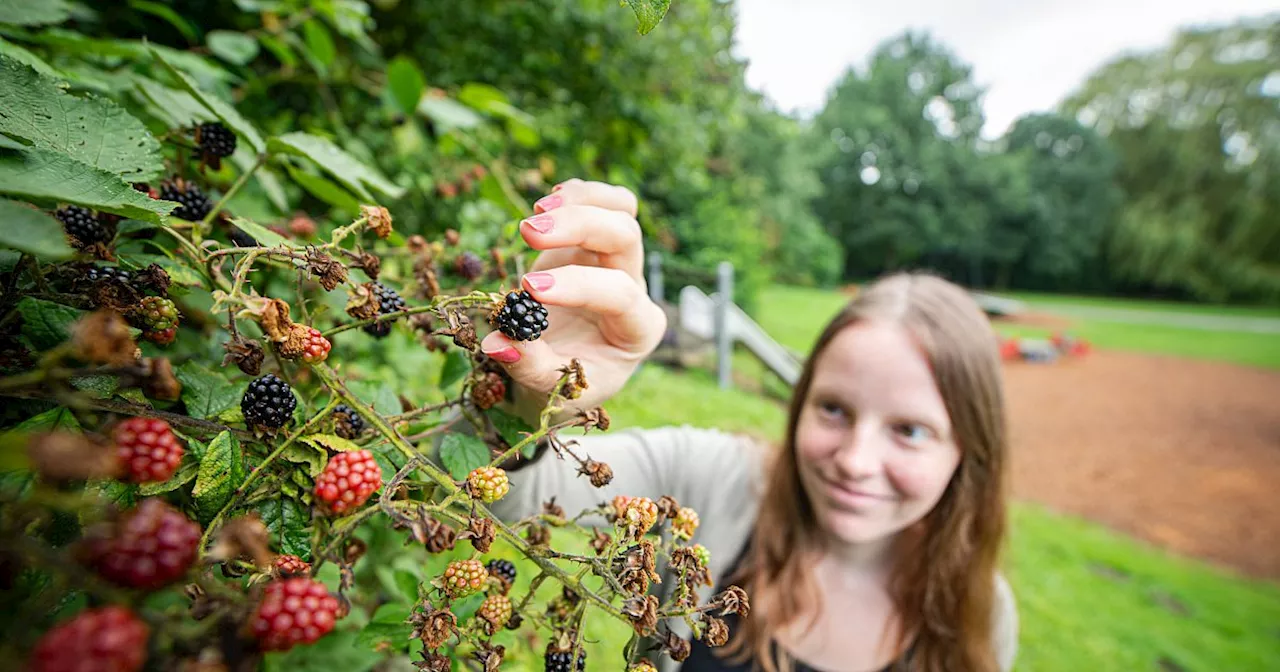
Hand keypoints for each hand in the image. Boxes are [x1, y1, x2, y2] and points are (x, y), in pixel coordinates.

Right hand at [479, 179, 666, 416]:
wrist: (564, 372)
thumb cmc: (564, 383)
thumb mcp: (550, 386)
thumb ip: (529, 365)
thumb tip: (497, 342)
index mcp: (637, 329)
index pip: (619, 294)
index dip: (577, 286)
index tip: (529, 290)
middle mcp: (635, 289)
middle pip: (626, 237)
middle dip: (579, 226)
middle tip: (528, 232)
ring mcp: (617, 262)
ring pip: (622, 209)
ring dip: (581, 199)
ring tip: (536, 209)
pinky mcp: (593, 244)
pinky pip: (600, 203)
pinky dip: (576, 195)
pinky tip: (545, 203)